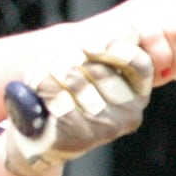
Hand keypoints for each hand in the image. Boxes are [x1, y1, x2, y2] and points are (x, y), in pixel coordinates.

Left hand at [4, 35, 152, 175]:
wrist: (44, 136)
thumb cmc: (71, 95)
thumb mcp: (92, 70)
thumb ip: (103, 51)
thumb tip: (100, 39)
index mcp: (138, 93)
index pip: (139, 65)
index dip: (114, 48)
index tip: (87, 44)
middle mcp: (129, 114)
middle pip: (98, 69)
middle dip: (70, 57)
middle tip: (55, 61)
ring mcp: (106, 128)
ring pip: (75, 79)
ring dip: (52, 69)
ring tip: (42, 73)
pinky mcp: (80, 137)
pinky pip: (57, 95)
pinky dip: (41, 84)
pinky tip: (36, 86)